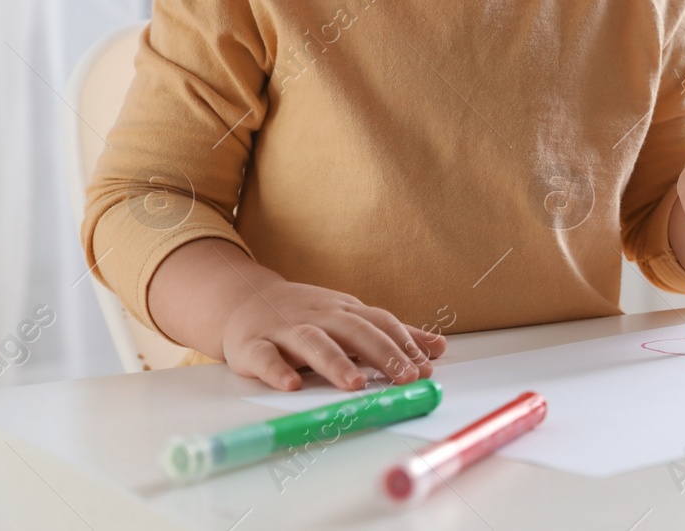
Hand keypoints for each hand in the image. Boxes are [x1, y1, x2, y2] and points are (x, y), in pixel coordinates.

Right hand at [220, 279, 447, 391]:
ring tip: (356, 384)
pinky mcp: (253, 345)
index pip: (380, 323)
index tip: (426, 368)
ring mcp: (285, 329)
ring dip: (335, 362)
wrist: (244, 299)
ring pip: (313, 342)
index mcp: (344, 311)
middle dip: (382, 353)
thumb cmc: (307, 315)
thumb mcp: (351, 318)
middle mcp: (319, 316)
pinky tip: (292, 386)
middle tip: (405, 378)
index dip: (404, 344)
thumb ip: (392, 336)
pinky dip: (277, 370)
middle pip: (354, 330)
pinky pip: (265, 357)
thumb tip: (439, 348)